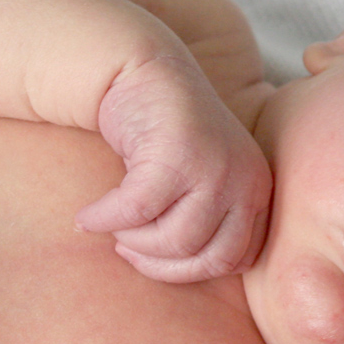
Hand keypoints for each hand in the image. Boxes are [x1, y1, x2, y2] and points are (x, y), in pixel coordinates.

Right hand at [74, 56, 271, 282]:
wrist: (144, 69)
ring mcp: (216, 168)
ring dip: (133, 240)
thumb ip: (205, 223)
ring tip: (112, 225)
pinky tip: (87, 215)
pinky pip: (136, 212)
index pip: (236, 260)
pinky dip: (105, 218)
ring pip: (174, 240)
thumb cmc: (166, 137)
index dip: (189, 270)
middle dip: (160, 264)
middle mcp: (246, 180)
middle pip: (208, 258)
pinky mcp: (177, 155)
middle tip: (127, 250)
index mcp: (256, 191)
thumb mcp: (201, 183)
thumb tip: (181, 273)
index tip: (154, 258)